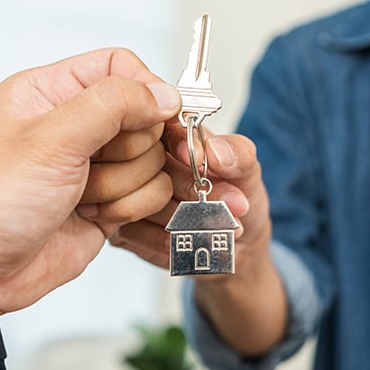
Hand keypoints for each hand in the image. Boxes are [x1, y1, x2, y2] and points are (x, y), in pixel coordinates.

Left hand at [0, 48, 180, 346]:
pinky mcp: (108, 201)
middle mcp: (74, 125)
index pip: (120, 66)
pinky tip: (89, 217)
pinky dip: (128, 209)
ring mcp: (93, 165)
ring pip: (152, 159)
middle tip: (86, 168)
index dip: (145, 90)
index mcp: (50, 93)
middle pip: (145, 117)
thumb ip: (111, 106)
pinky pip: (150, 192)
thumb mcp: (48, 142)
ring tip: (80, 199)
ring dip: (124, 185)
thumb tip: (166, 93)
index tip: (155, 116)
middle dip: (126, 151)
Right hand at [112, 121, 286, 356]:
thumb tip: (216, 151)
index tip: (200, 158)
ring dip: (188, 218)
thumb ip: (239, 155)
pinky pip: (138, 232)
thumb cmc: (236, 196)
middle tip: (232, 203)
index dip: (180, 143)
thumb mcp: (248, 172)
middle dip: (193, 188)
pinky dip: (172, 239)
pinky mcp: (121, 228)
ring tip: (223, 223)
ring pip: (143, 202)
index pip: (161, 127)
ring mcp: (125, 194)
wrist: (234, 242)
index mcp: (169, 134)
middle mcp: (139, 160)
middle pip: (149, 166)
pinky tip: (197, 238)